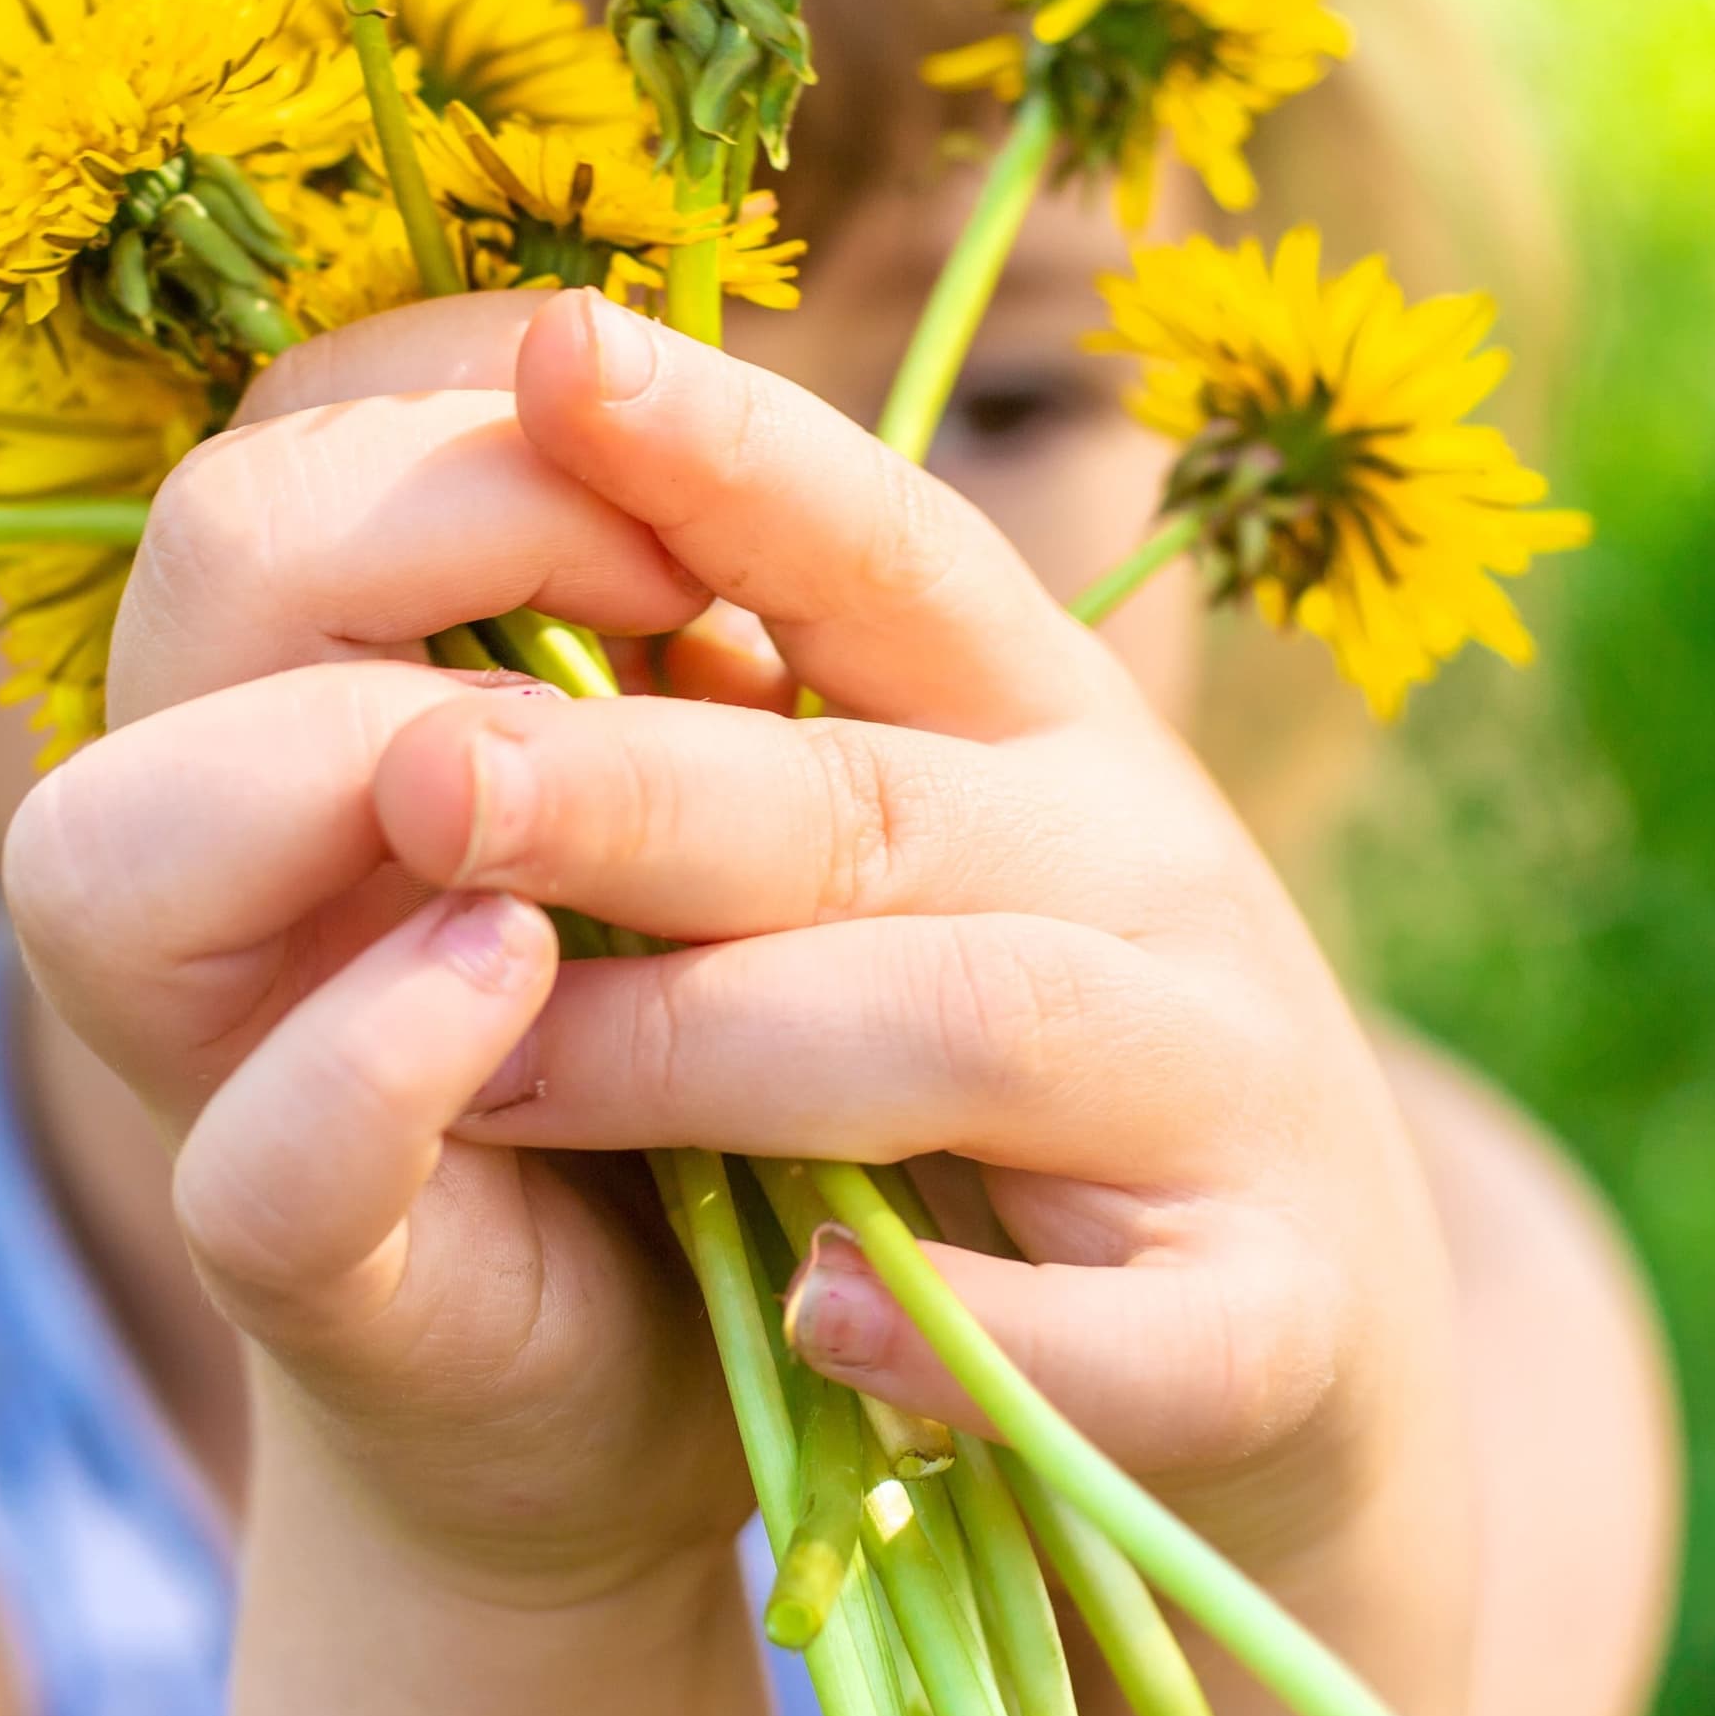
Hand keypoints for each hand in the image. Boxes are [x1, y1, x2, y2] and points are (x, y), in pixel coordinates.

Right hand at [1, 292, 750, 1600]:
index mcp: (304, 668)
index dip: (491, 405)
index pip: (304, 421)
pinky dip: (382, 1048)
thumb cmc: (733, 963)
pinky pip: (260, 1154)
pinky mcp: (311, 1265)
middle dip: (456, 529)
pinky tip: (523, 974)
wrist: (757, 1312)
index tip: (687, 495)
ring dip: (375, 767)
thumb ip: (664, 583)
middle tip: (679, 612)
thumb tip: (644, 395)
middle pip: (207, 560)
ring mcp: (222, 1054)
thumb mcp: (728, 734)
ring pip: (113, 851)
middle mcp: (209, 830)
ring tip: (586, 805)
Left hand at [389, 297, 1466, 1597]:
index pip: (878, 545)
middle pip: (869, 794)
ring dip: (720, 1045)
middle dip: (632, 782)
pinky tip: (821, 1326)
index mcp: (1038, 721)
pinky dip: (972, 1330)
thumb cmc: (1014, 1083)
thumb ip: (739, 749)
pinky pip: (1137, 1330)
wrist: (1296, 1366)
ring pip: (975, 1020)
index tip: (547, 349)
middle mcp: (1148, 865)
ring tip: (499, 1076)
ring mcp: (1227, 1091)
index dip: (723, 448)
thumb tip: (455, 613)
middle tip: (418, 778)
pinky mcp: (1278, 1325)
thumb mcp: (906, 869)